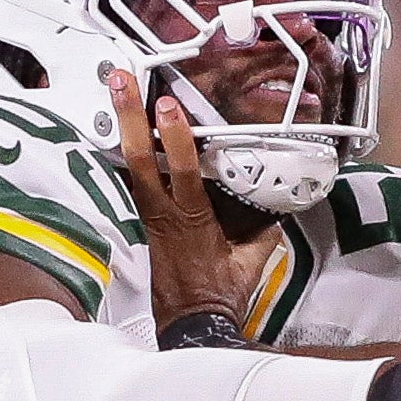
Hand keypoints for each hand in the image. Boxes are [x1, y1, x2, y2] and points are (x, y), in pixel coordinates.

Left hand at [108, 65, 277, 337]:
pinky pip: (133, 177)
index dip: (175, 139)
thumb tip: (284, 195)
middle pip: (139, 159)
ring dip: (122, 125)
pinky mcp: (144, 217)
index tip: (169, 107)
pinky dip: (127, 148)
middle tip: (121, 80)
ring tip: (117, 89)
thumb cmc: (221, 291)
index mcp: (192, 221)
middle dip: (129, 117)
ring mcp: (149, 214)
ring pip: (131, 163)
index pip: (183, 174)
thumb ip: (266, 225)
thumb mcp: (253, 258)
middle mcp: (163, 212)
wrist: (191, 319)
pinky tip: (120, 124)